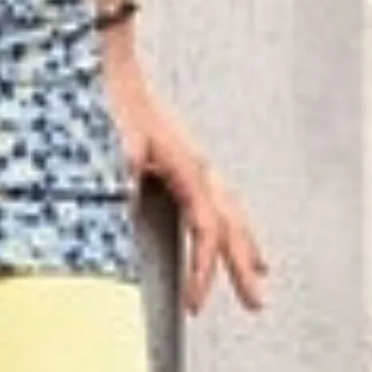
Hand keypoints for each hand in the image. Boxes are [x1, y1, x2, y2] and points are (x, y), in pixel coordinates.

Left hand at [100, 38, 269, 315]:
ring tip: (258, 274)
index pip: (206, 229)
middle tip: (255, 305)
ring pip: (231, 208)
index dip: (203, 269)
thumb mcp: (115, 144)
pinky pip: (218, 195)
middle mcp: (200, 165)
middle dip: (242, 265)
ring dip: (244, 243)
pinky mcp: (184, 156)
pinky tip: (229, 229)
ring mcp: (195, 159)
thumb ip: (124, 183)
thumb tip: (126, 217)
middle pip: (231, 223)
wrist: (113, 66)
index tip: (195, 303)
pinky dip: (230, 219)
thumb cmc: (115, 102)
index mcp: (189, 166)